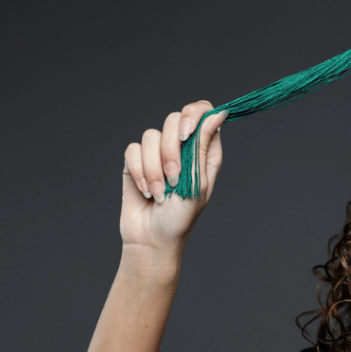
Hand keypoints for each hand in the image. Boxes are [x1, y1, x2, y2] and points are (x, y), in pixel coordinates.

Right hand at [121, 101, 225, 256]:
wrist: (153, 239)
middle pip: (174, 118)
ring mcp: (157, 153)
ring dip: (155, 168)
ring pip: (151, 135)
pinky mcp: (135, 161)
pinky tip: (146, 191)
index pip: (203, 112)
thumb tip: (217, 114)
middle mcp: (182, 148)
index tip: (187, 134)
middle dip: (171, 149)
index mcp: (204, 151)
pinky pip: (133, 149)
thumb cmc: (181, 217)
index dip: (195, 114)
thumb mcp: (198, 182)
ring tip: (160, 193)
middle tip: (174, 178)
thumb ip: (203, 146)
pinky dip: (139, 171)